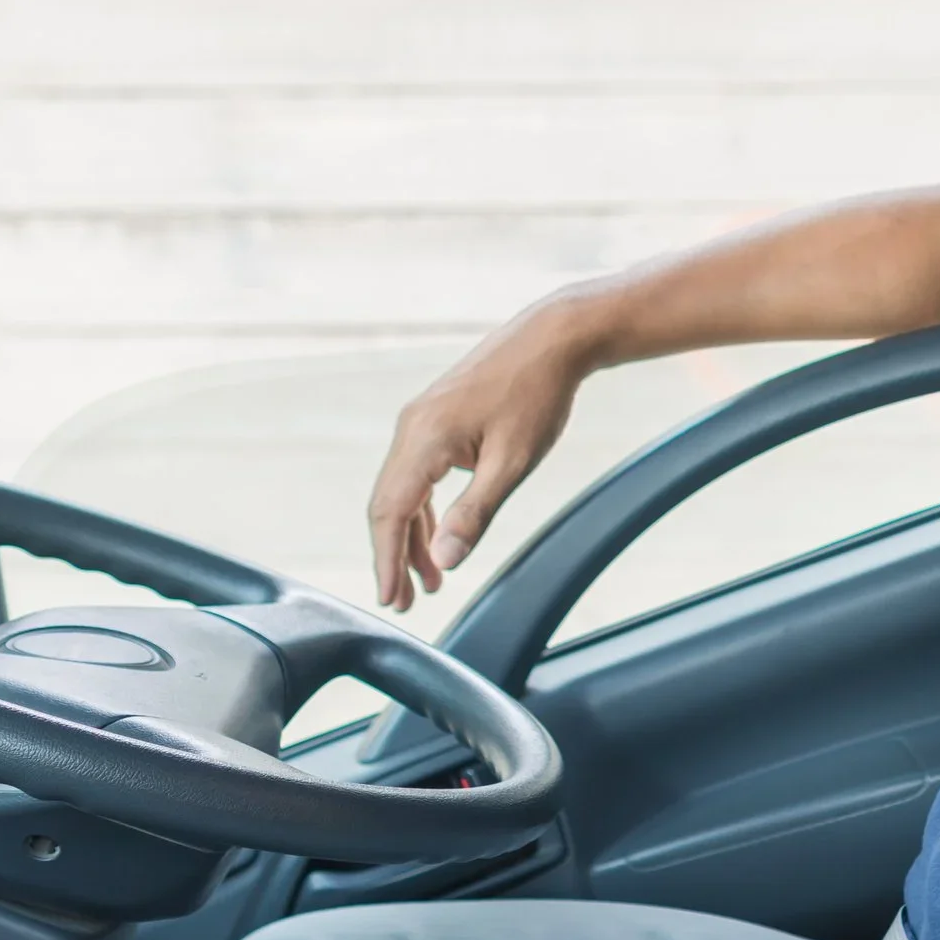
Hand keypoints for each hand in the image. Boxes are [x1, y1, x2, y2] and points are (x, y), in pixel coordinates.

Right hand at [367, 300, 599, 611]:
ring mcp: (420, 420)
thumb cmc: (538, 396)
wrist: (552, 338)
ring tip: (429, 579)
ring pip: (402, 490)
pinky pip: (417, 472)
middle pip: (388, 505)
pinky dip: (424, 507)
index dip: (387, 561)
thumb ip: (475, 514)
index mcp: (424, 439)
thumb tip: (444, 561)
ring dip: (412, 535)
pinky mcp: (434, 417)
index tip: (390, 599)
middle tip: (408, 601)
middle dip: (395, 556)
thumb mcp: (513, 464)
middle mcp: (410, 428)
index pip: (390, 513)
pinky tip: (440, 534)